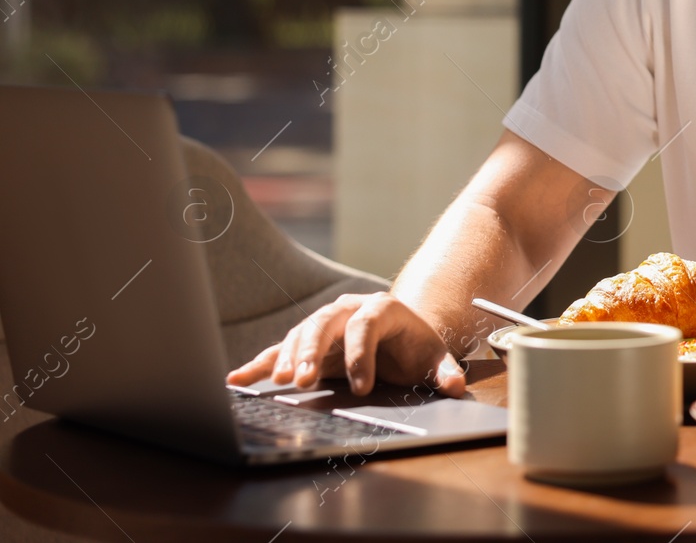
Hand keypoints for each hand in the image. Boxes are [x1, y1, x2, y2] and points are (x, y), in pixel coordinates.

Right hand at [225, 292, 466, 397]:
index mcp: (381, 309)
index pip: (366, 326)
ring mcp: (324, 323)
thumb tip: (457, 386)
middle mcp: (348, 310)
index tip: (362, 387)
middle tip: (300, 381)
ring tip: (278, 382)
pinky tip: (237, 379)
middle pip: (324, 323)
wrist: (399, 334)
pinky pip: (279, 349)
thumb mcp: (433, 357)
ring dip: (285, 356)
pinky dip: (259, 363)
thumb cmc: (414, 347)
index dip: (362, 355)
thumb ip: (444, 371)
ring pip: (300, 333)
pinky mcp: (307, 342)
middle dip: (311, 350)